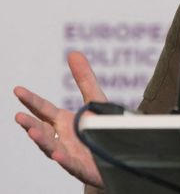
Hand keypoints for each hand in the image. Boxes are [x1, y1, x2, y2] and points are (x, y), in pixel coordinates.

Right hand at [14, 51, 105, 188]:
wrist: (120, 154)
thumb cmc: (102, 127)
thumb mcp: (95, 100)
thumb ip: (84, 79)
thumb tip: (73, 53)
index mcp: (63, 122)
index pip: (43, 110)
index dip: (31, 100)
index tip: (18, 89)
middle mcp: (62, 137)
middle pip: (43, 130)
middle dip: (30, 124)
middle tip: (18, 116)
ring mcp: (70, 154)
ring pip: (51, 148)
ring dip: (41, 141)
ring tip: (31, 132)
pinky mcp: (83, 168)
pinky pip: (72, 165)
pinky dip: (63, 159)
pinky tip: (57, 154)